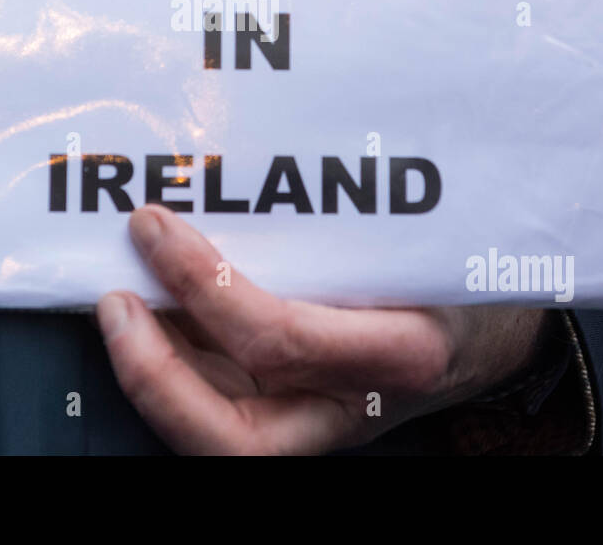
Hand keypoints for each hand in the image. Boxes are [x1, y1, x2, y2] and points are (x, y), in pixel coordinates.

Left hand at [96, 203, 551, 453]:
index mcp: (397, 353)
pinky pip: (216, 407)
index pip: (280, 339)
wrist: (487, 337)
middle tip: (115, 305)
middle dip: (154, 378)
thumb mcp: (421, 242)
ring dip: (150, 376)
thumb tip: (233, 165)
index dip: (204, 284)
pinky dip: (170, 366)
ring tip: (119, 307)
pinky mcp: (291, 421)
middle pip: (231, 438)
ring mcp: (315, 425)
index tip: (155, 227)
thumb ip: (344, 220)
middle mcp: (348, 407)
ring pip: (213, 436)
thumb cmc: (455, 278)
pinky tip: (147, 316)